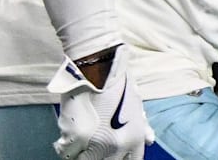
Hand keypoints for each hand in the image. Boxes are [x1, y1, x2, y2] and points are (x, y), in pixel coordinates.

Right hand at [47, 44, 152, 159]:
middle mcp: (116, 145)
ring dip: (81, 153)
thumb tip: (150, 140)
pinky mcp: (75, 137)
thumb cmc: (117, 82)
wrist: (97, 66)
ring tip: (80, 140)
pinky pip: (67, 153)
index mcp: (134, 139)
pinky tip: (70, 135)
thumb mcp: (135, 104)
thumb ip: (142, 127)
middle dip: (98, 157)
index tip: (108, 154)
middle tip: (91, 146)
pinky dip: (67, 146)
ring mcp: (95, 143)